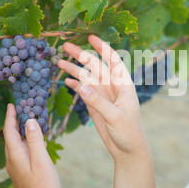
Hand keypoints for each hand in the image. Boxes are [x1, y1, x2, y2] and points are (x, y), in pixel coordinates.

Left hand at [3, 103, 60, 187]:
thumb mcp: (41, 161)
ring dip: (22, 131)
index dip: (10, 117)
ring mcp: (17, 167)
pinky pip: (22, 151)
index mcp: (15, 156)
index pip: (9, 131)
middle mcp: (13, 160)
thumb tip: (30, 121)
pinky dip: (27, 141)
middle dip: (15, 121)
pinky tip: (37, 141)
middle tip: (22, 108)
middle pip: (10, 136)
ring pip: (16, 144)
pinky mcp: (23, 172)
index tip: (12, 103)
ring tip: (30, 120)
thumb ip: (34, 140)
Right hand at [58, 34, 149, 160]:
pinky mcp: (95, 105)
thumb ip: (99, 102)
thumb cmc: (129, 132)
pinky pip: (83, 91)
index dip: (103, 48)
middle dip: (81, 55)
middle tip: (65, 46)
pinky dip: (75, 85)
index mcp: (123, 85)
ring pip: (86, 77)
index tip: (91, 37)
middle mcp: (112, 86)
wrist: (128, 150)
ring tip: (59, 61)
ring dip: (74, 69)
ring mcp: (102, 95)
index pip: (113, 61)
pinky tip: (66, 80)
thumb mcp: (116, 117)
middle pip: (95, 66)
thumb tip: (81, 86)